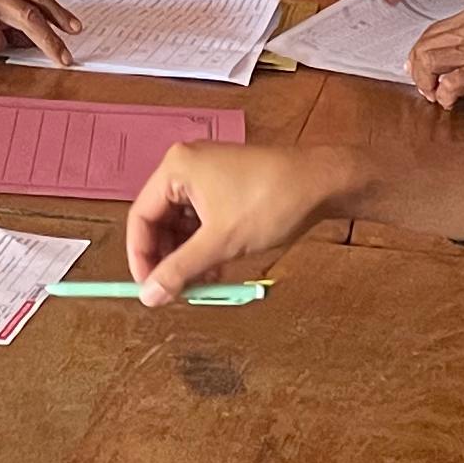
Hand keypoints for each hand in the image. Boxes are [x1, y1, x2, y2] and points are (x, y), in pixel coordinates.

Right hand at [125, 141, 362, 301]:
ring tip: (202, 282)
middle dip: (168, 258)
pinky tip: (216, 267)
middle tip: (176, 291)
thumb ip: (180, 271)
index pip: (140, 217)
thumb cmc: (270, 203)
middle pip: (160, 220)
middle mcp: (186, 165)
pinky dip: (205, 244)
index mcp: (176, 168)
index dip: (141, 257)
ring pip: (182, 223)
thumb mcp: (220, 243)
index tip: (149, 289)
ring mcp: (208, 173)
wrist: (322, 183)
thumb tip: (148, 297)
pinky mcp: (227, 183)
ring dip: (188, 255)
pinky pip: (202, 218)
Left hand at [406, 5, 463, 108]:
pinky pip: (450, 84)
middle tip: (424, 86)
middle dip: (418, 70)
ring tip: (435, 95)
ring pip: (430, 63)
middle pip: (424, 47)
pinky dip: (444, 96)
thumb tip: (460, 58)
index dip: (420, 53)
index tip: (419, 67)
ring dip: (427, 84)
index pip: (432, 32)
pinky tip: (450, 101)